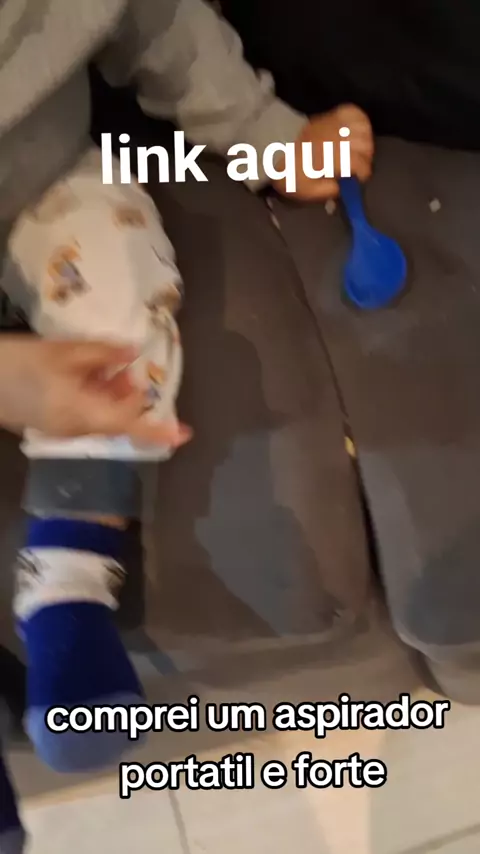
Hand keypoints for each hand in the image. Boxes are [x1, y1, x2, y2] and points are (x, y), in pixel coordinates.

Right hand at [0, 335, 191, 446]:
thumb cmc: (19, 363)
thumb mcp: (64, 351)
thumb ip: (103, 354)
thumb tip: (133, 354)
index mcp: (85, 414)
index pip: (131, 426)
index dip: (158, 431)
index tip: (184, 434)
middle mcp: (77, 429)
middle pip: (117, 419)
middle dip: (129, 396)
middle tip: (126, 367)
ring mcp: (62, 430)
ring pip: (101, 416)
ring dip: (110, 394)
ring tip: (105, 365)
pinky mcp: (50, 424)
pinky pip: (84, 414)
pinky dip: (93, 396)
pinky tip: (84, 373)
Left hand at [272, 104, 373, 200]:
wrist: (274, 148)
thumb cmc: (290, 171)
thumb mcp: (305, 189)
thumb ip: (326, 191)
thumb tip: (341, 188)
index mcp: (330, 157)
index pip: (359, 162)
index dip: (364, 173)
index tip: (359, 179)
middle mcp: (336, 138)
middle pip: (365, 144)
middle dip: (366, 158)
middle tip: (357, 166)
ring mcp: (334, 124)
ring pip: (363, 127)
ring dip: (366, 140)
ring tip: (358, 149)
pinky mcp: (331, 115)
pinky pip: (353, 112)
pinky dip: (360, 120)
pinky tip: (356, 131)